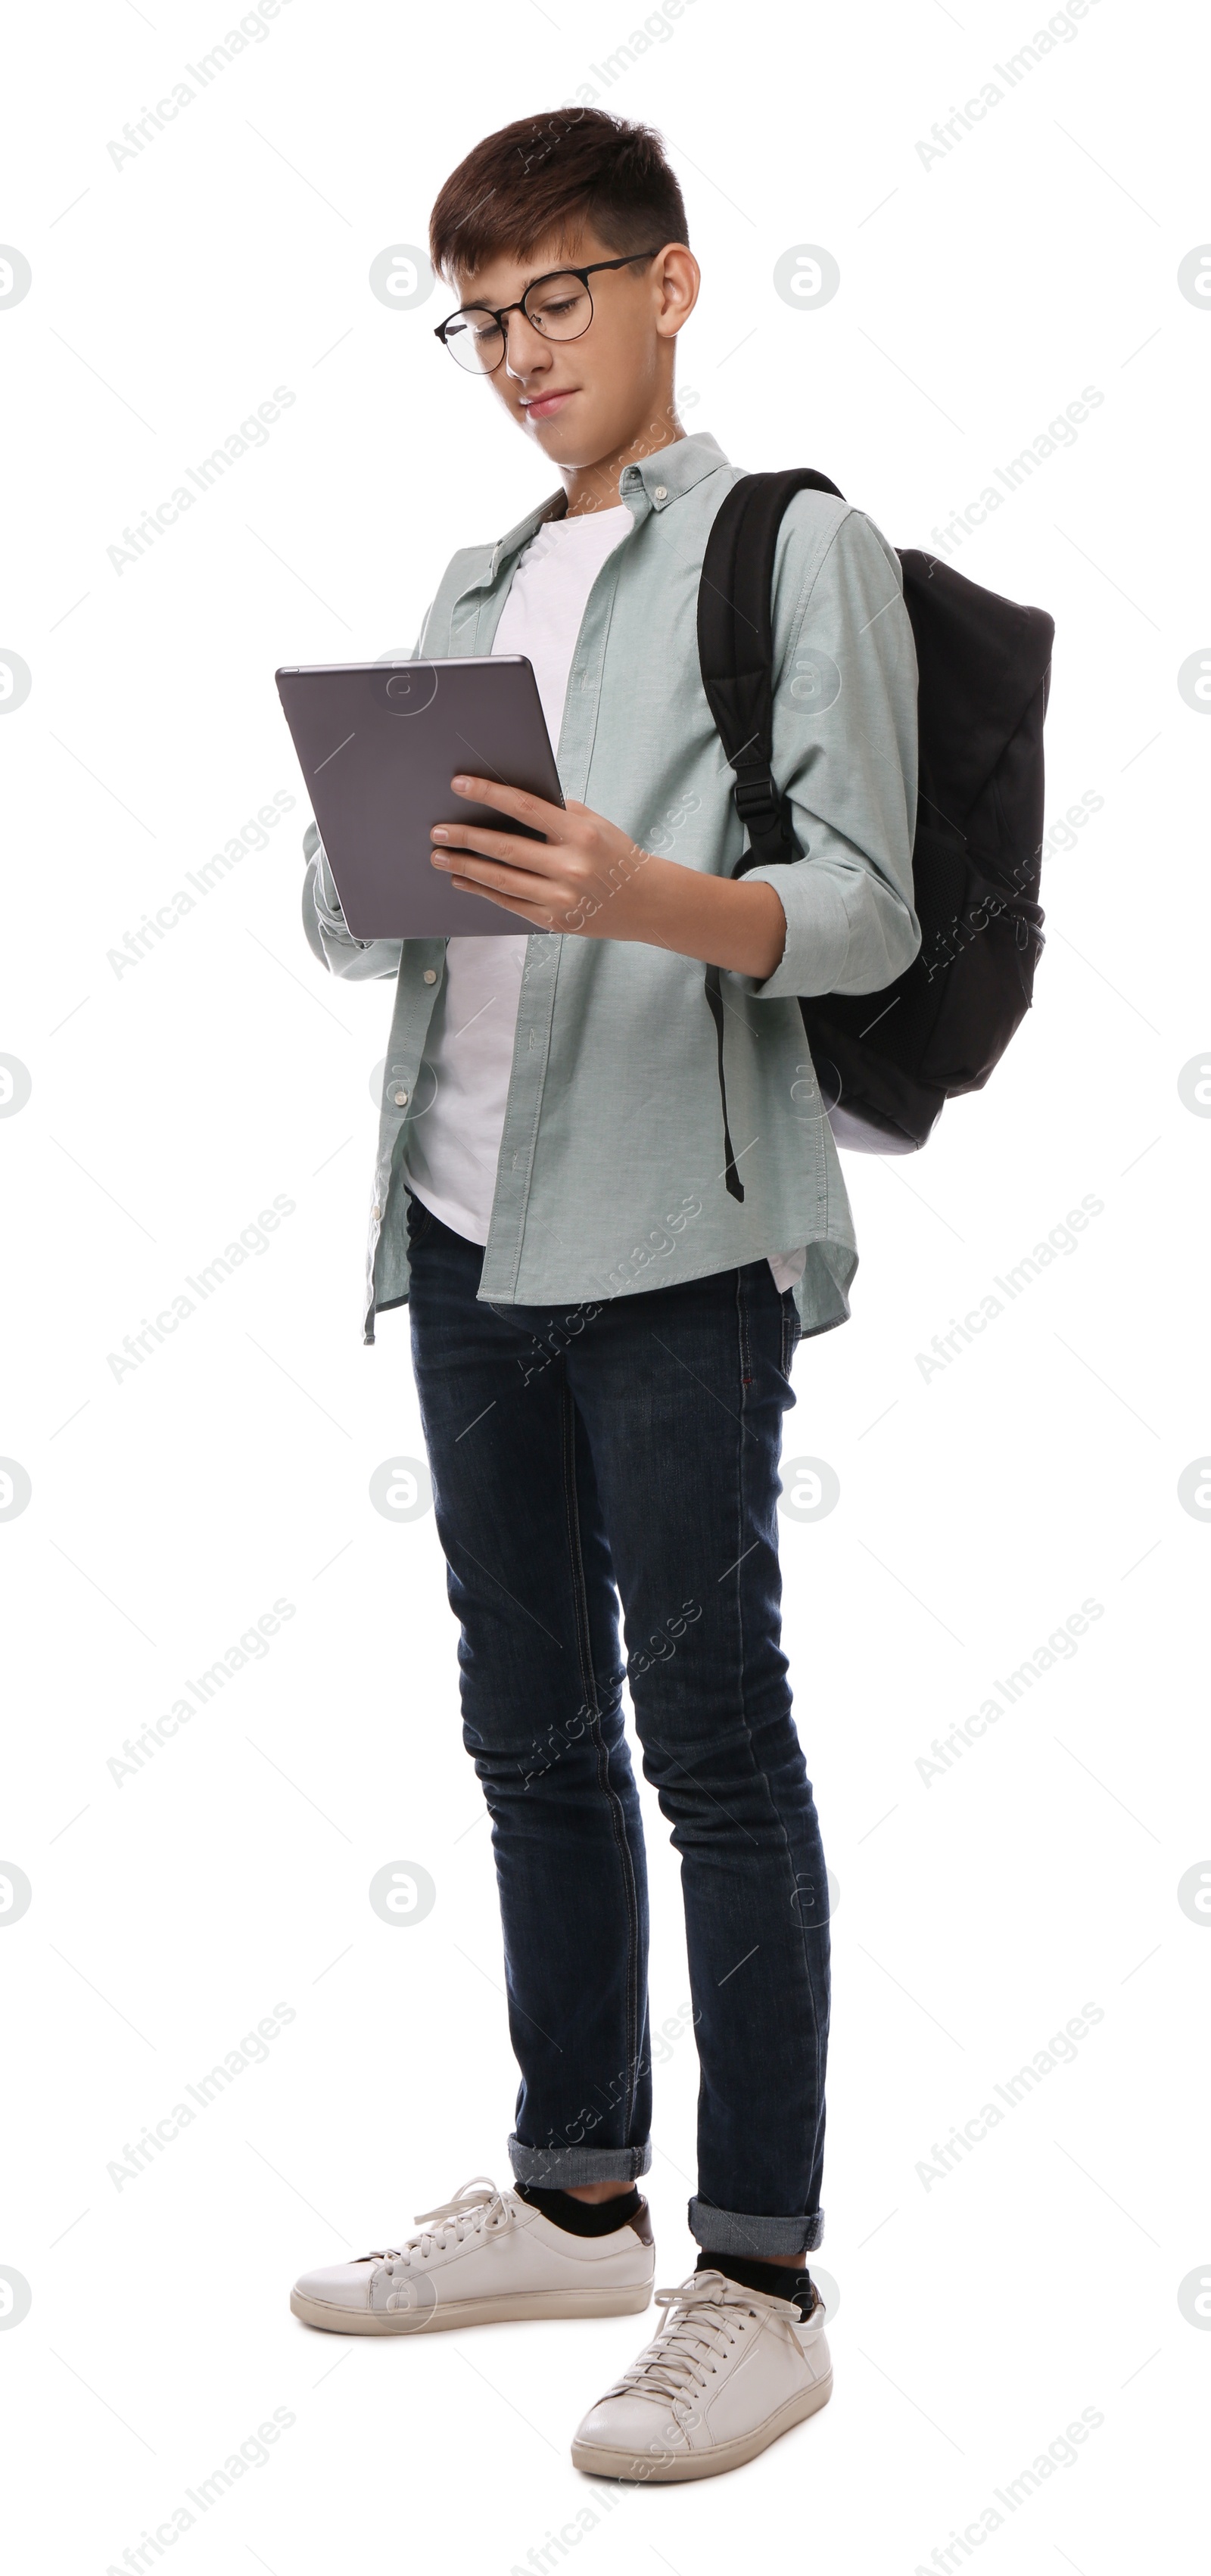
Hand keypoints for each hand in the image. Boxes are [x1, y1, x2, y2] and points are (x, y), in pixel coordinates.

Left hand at [430, 775, 786, 978]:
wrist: (646, 901)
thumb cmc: (615, 855)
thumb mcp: (594, 824)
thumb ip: (556, 813)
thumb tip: (506, 801)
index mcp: (580, 834)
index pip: (525, 807)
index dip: (489, 794)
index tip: (459, 785)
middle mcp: (570, 866)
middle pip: (506, 848)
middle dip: (466, 838)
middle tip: (438, 830)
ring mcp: (561, 897)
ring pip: (502, 880)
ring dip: (466, 867)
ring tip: (440, 855)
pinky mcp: (554, 921)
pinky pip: (510, 903)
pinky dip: (483, 890)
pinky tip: (462, 879)